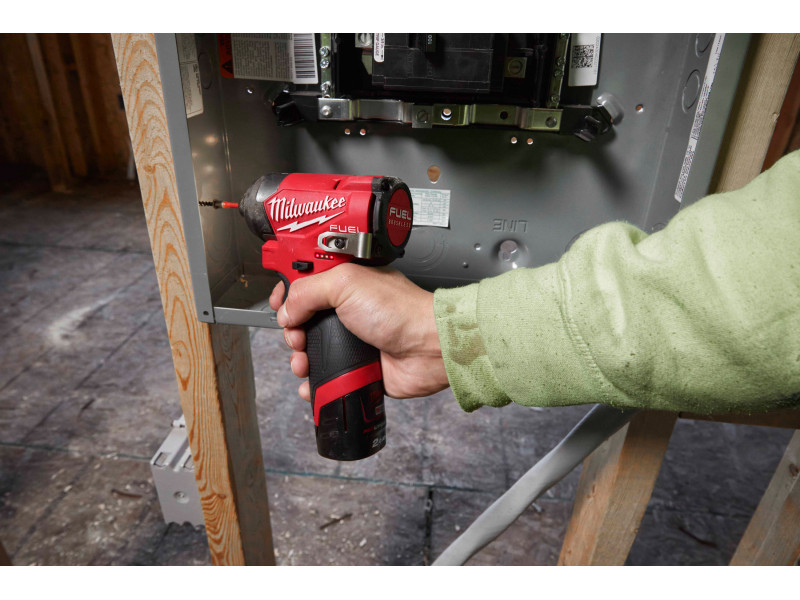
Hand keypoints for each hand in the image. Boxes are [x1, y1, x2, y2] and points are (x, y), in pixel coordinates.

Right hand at [269, 264, 449, 401]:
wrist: (427, 348)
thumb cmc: (400, 311)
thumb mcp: (345, 284)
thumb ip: (307, 292)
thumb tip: (286, 310)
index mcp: (346, 281)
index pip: (306, 280)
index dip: (288, 290)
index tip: (279, 302)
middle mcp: (348, 308)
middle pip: (303, 317)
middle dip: (292, 329)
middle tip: (297, 335)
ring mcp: (352, 338)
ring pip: (312, 350)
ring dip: (299, 358)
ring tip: (303, 361)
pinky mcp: (357, 366)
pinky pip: (327, 376)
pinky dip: (315, 382)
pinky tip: (311, 382)